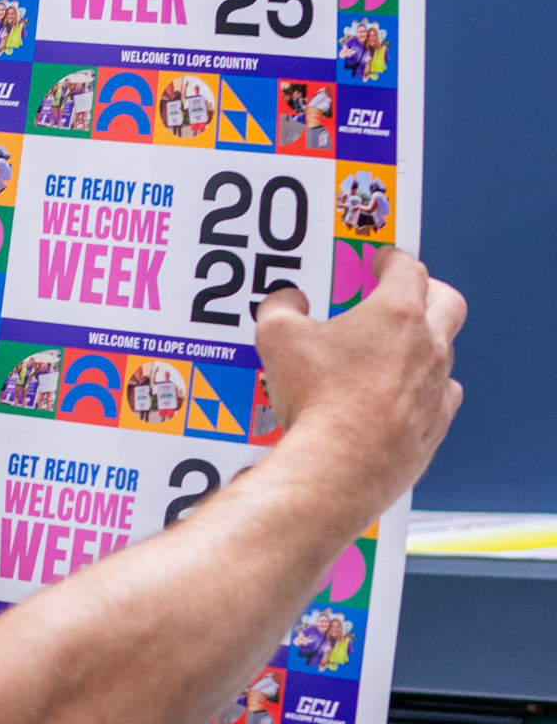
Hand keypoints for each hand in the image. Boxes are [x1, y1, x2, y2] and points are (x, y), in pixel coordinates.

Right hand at [255, 247, 465, 517]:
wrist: (339, 464)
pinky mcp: (436, 423)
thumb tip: (287, 300)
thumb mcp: (277, 338)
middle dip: (427, 291)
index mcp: (396, 313)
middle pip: (446, 301)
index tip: (381, 260)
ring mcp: (437, 385)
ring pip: (444, 351)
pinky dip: (424, 390)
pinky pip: (440, 396)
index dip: (392, 259)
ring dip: (423, 344)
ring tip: (392, 352)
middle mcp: (428, 345)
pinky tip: (399, 397)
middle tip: (403, 295)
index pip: (407, 269)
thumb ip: (281, 307)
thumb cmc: (315, 398)